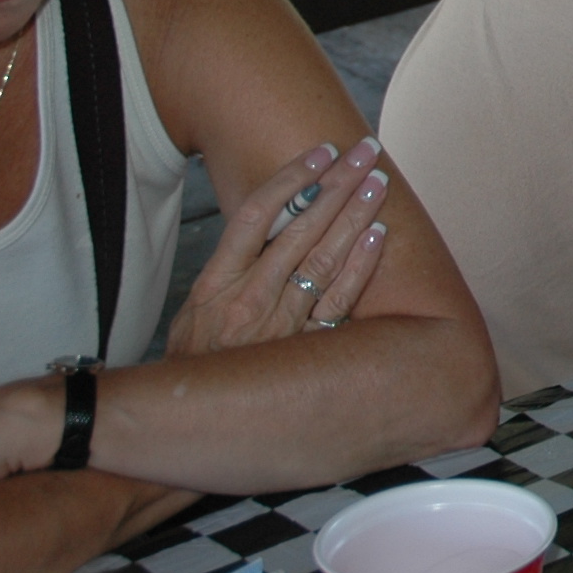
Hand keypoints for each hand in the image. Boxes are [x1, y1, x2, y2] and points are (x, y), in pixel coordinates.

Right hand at [167, 138, 391, 358]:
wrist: (193, 420)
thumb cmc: (198, 360)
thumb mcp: (195, 312)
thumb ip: (231, 269)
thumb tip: (272, 222)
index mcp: (216, 283)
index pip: (257, 215)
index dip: (292, 178)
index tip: (322, 152)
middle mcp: (249, 299)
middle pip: (300, 228)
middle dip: (336, 185)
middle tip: (365, 152)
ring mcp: (280, 325)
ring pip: (325, 258)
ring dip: (355, 216)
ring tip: (376, 182)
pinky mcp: (306, 350)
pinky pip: (340, 302)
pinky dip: (361, 267)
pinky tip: (379, 235)